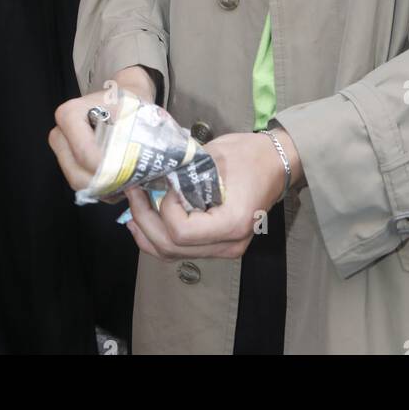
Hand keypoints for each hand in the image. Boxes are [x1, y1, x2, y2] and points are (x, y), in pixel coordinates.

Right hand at [49, 68, 157, 198]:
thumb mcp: (133, 112)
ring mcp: (61, 151)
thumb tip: (141, 166)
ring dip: (105, 188)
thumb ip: (135, 136)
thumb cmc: (128, 104)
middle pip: (77, 173)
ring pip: (79, 182)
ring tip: (129, 182)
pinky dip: (102, 189)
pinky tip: (121, 183)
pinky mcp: (68, 163)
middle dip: (106, 183)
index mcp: (70, 115)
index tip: (127, 171)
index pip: (84, 153)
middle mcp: (59, 134)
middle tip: (131, 182)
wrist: (122, 101)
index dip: (105, 168)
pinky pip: (82, 185)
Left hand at [122, 131, 291, 261]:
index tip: (166, 185)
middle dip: (145, 221)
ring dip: (147, 233)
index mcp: (232, 223)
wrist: (276, 163)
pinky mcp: (219, 245)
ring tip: (133, 209)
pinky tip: (145, 223)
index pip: (182, 232)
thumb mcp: (214, 156)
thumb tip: (150, 176)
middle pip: (172, 248)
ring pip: (173, 255)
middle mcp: (229, 245)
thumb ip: (183, 171)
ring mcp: (224, 249)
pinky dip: (160, 238)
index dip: (165, 210)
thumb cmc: (249, 154)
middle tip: (132, 193)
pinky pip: (183, 250)